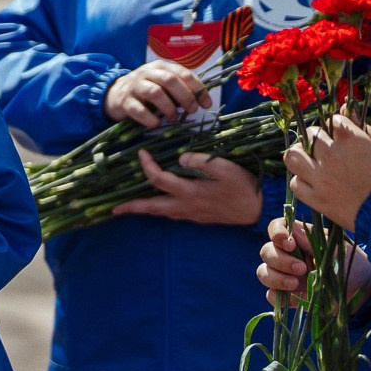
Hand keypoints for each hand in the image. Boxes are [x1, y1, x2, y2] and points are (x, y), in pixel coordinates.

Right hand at [103, 61, 210, 127]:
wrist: (114, 95)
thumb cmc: (146, 90)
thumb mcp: (163, 84)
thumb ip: (180, 88)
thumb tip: (203, 100)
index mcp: (160, 67)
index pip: (183, 73)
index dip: (198, 89)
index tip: (206, 104)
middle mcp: (147, 73)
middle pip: (169, 81)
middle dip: (185, 97)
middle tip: (192, 110)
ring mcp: (134, 86)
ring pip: (154, 93)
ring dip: (168, 107)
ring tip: (173, 118)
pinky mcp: (124, 102)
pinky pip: (138, 109)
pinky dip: (150, 119)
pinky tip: (156, 124)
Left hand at [111, 150, 261, 224]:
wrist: (257, 209)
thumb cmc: (243, 186)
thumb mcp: (225, 168)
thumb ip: (201, 161)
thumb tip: (179, 158)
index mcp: (189, 191)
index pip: (158, 179)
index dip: (146, 166)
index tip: (141, 153)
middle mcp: (184, 206)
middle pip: (150, 207)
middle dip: (131, 207)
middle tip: (113, 209)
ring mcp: (189, 214)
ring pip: (159, 213)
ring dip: (142, 210)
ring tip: (127, 208)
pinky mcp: (195, 218)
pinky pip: (170, 214)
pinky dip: (157, 211)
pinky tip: (155, 206)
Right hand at [258, 216, 370, 302]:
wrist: (360, 290)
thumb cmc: (350, 264)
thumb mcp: (335, 251)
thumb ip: (312, 241)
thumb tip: (291, 230)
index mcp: (299, 238)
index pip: (276, 227)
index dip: (276, 233)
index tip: (288, 244)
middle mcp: (287, 254)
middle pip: (266, 251)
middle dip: (280, 260)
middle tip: (302, 268)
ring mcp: (284, 275)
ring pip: (263, 272)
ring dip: (276, 278)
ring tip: (295, 284)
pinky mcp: (286, 294)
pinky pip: (271, 295)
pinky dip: (278, 296)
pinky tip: (295, 296)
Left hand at [286, 113, 370, 233]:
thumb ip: (360, 125)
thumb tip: (344, 107)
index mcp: (351, 139)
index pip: (332, 120)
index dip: (337, 126)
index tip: (342, 134)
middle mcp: (331, 155)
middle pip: (310, 134)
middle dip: (318, 137)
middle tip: (326, 147)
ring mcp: (320, 177)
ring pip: (293, 156)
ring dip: (300, 155)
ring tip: (310, 160)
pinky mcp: (315, 197)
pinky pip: (295, 183)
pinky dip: (302, 181)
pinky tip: (313, 182)